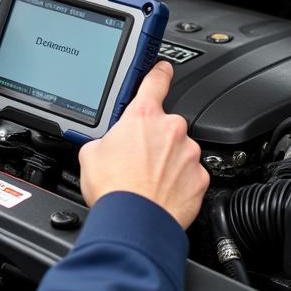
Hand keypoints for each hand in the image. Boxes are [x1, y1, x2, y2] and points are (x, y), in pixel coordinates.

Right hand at [78, 61, 208, 228]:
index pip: (156, 81)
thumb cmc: (113, 188)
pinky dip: (178, 182)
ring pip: (178, 152)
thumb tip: (106, 145)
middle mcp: (171, 129)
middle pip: (164, 127)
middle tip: (136, 162)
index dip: (159, 71)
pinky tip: (160, 193)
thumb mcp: (90, 154)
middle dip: (153, 141)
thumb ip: (104, 140)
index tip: (163, 68)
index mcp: (143, 116)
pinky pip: (190, 175)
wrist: (135, 222)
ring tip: (146, 182)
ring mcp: (189, 153)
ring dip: (166, 163)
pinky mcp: (200, 177)